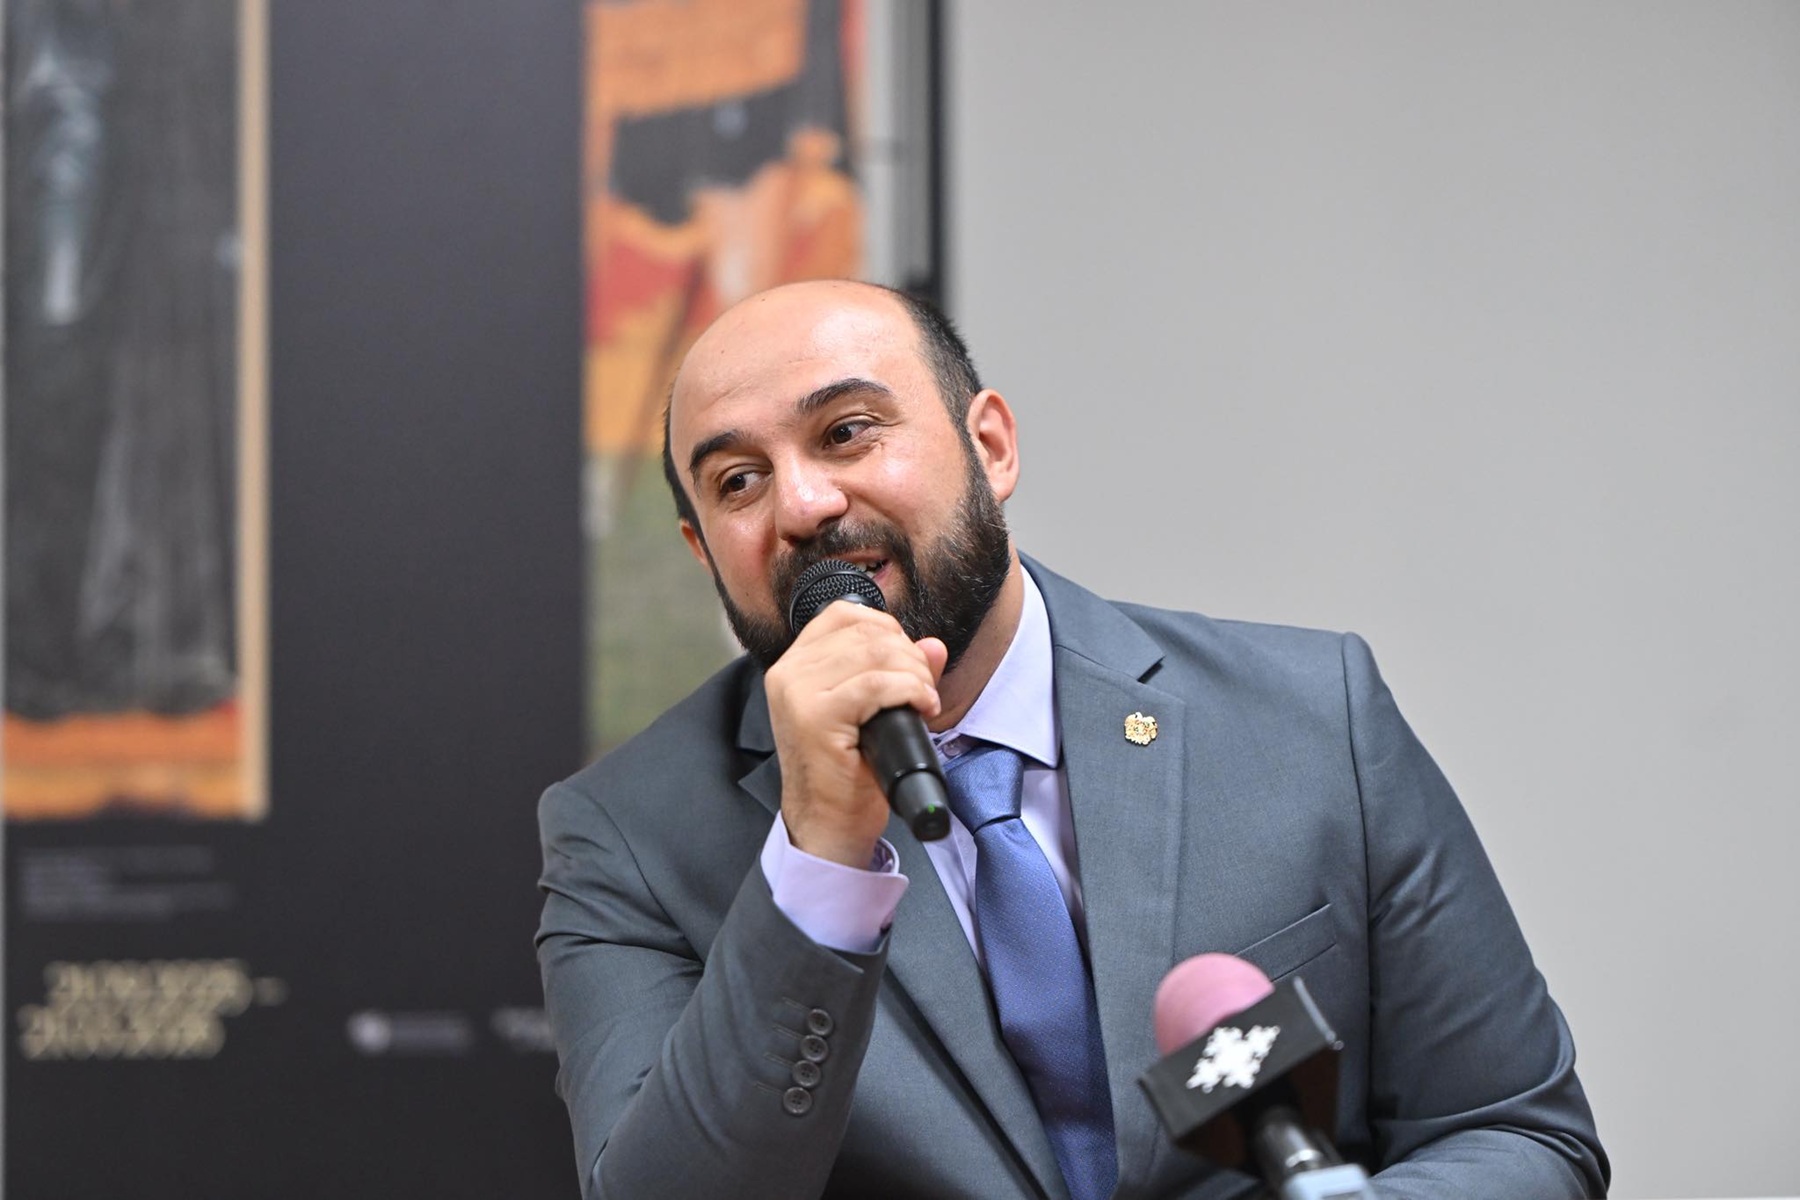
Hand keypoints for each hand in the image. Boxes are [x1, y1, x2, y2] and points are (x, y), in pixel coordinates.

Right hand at [763, 602, 947, 866]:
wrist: (828, 825)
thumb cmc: (847, 773)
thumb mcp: (872, 712)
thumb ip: (899, 672)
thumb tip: (934, 645)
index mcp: (794, 665)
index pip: (844, 614)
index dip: (888, 630)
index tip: (907, 664)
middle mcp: (789, 672)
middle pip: (866, 631)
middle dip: (909, 656)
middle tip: (923, 689)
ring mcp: (797, 692)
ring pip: (875, 653)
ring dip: (914, 674)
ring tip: (922, 702)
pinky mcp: (815, 715)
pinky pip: (876, 683)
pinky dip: (910, 691)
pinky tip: (922, 709)